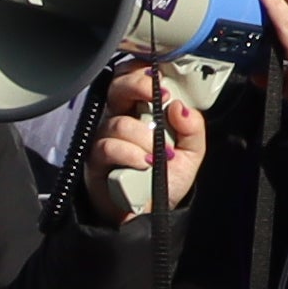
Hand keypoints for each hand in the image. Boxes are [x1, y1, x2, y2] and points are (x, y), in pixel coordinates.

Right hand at [85, 58, 208, 210]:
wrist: (147, 216)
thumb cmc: (163, 181)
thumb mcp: (190, 154)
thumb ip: (193, 129)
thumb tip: (179, 107)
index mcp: (141, 113)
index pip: (133, 78)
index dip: (141, 72)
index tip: (161, 80)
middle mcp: (120, 120)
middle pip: (117, 87)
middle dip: (137, 86)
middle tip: (157, 99)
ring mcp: (105, 139)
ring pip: (119, 122)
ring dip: (143, 138)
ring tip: (158, 157)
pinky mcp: (95, 160)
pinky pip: (109, 146)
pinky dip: (130, 154)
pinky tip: (143, 164)